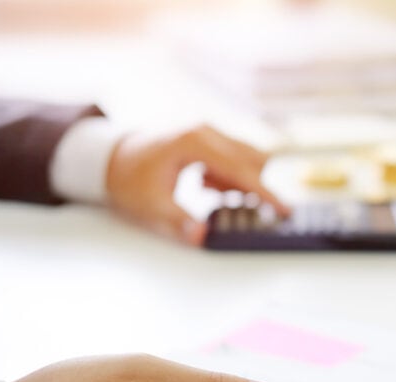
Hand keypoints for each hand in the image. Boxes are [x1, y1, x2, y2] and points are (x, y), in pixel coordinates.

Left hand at [105, 125, 290, 245]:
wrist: (111, 157)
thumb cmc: (129, 178)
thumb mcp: (151, 205)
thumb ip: (180, 221)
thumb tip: (200, 237)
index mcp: (195, 142)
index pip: (241, 170)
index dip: (265, 193)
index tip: (284, 209)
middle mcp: (206, 130)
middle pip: (253, 157)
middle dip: (252, 186)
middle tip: (238, 206)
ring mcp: (209, 131)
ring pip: (247, 156)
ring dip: (239, 180)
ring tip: (210, 192)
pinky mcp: (209, 137)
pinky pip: (235, 156)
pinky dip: (230, 175)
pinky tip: (206, 184)